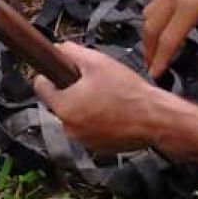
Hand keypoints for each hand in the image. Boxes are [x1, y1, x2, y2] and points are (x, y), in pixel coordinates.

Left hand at [34, 43, 161, 152]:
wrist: (157, 119)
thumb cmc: (128, 92)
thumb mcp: (96, 62)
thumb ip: (70, 52)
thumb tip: (59, 49)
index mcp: (63, 107)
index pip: (40, 86)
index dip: (51, 75)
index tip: (61, 71)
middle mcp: (69, 128)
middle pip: (58, 102)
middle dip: (71, 91)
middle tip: (92, 83)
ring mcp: (84, 141)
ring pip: (75, 116)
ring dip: (83, 107)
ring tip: (105, 98)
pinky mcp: (99, 149)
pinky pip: (89, 130)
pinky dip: (96, 122)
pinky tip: (112, 112)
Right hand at [142, 0, 197, 76]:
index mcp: (188, 7)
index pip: (169, 38)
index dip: (161, 58)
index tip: (155, 75)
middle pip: (151, 27)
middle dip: (148, 49)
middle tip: (149, 67)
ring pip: (148, 14)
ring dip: (146, 34)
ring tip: (150, 48)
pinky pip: (152, 3)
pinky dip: (149, 19)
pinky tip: (156, 24)